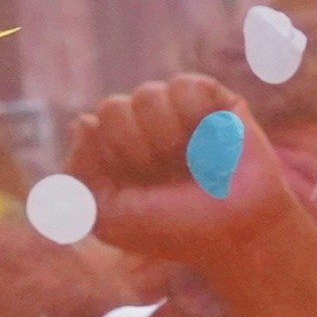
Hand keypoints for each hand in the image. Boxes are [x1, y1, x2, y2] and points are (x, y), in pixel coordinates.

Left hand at [67, 72, 303, 270]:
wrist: (237, 232)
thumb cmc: (175, 231)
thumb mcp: (109, 218)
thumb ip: (79, 175)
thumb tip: (84, 120)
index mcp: (120, 154)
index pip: (92, 127)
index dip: (111, 157)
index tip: (137, 185)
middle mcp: (147, 129)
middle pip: (113, 107)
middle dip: (135, 147)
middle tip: (163, 173)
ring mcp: (180, 113)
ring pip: (146, 93)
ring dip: (166, 135)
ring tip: (189, 161)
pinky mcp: (214, 101)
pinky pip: (184, 84)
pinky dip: (195, 115)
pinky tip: (211, 141)